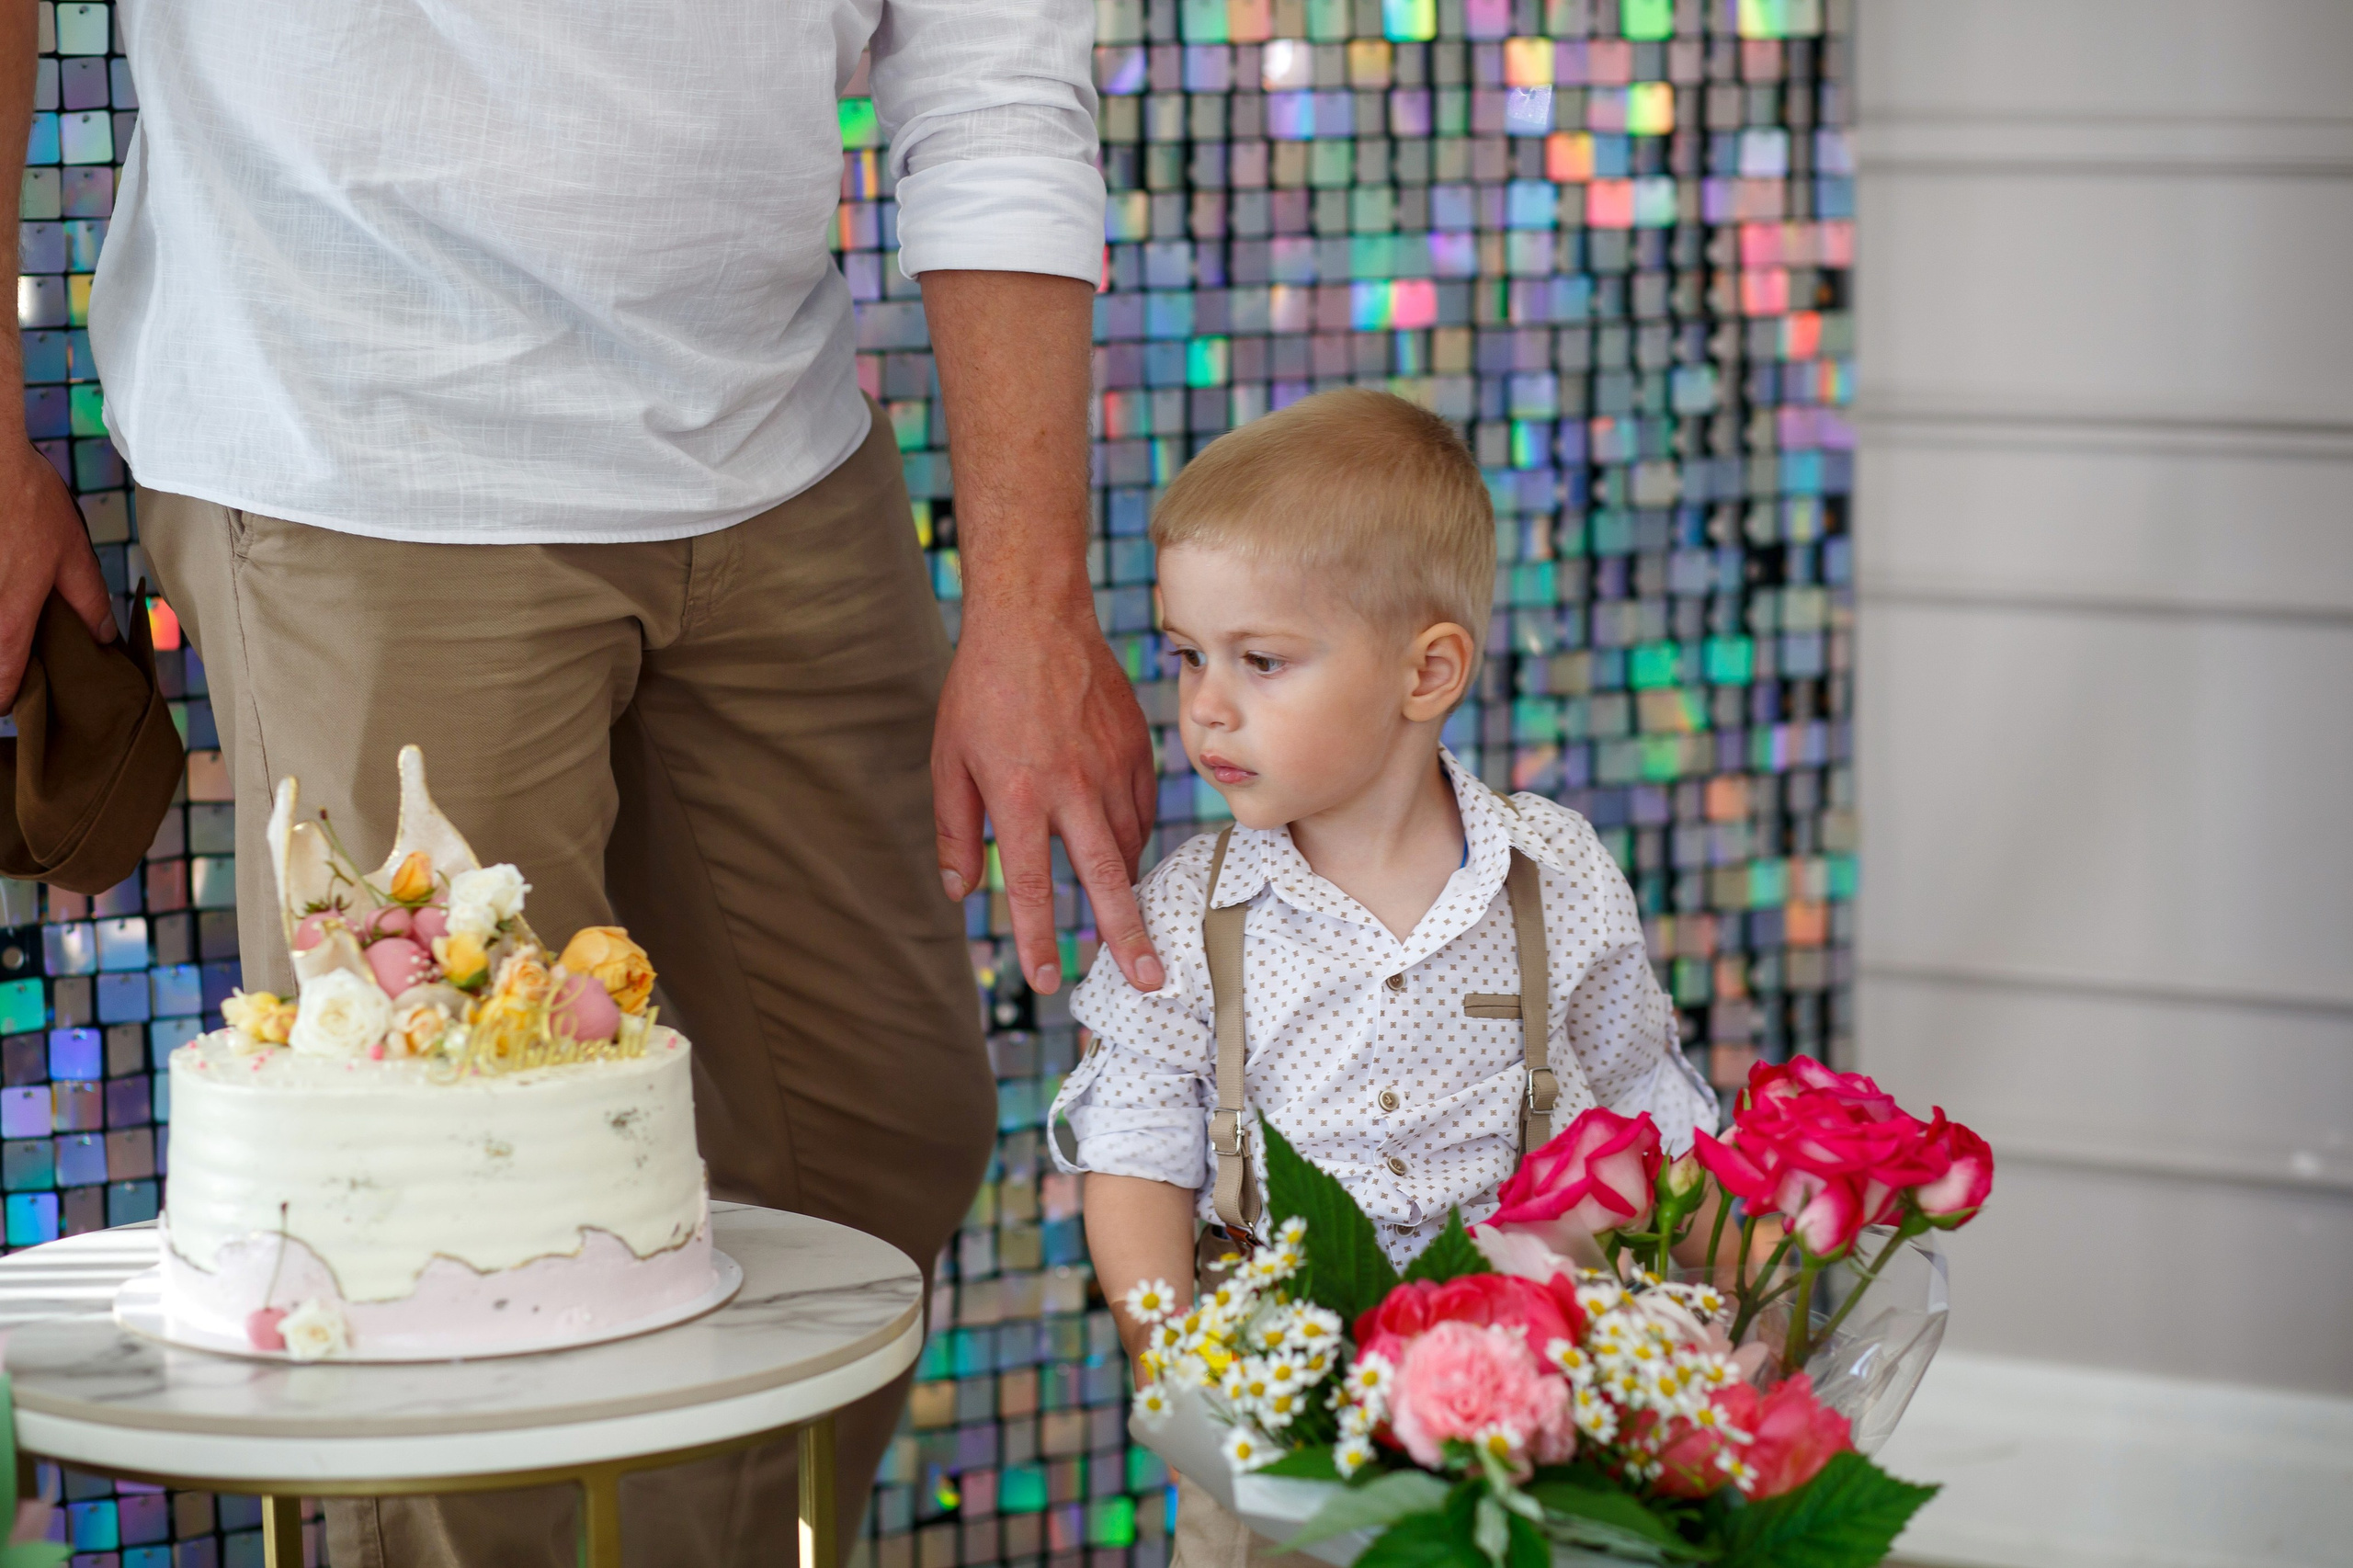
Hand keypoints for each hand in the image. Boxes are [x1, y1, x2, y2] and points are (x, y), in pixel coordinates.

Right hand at [0, 441, 112, 708]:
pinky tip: (3, 581)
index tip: (13, 706)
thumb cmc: (26, 502)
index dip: (8, 700)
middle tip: (15, 669)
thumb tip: (103, 637)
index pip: (4, 680)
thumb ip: (87, 600)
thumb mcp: (72, 554)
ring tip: (13, 608)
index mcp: (8, 620)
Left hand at [933, 599, 1163, 994]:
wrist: (1035, 617)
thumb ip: (955, 831)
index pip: (1034, 884)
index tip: (1047, 980)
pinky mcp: (1136, 748)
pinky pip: (1142, 809)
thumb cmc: (982, 689)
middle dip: (1128, 936)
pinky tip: (1125, 855)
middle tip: (1147, 982)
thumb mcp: (949, 761)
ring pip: (1130, 845)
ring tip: (1130, 927)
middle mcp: (1073, 787)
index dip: (1040, 938)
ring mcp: (1112, 766)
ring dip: (1127, 889)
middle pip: (1107, 877)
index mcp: (1020, 794)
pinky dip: (1135, 839)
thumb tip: (961, 891)